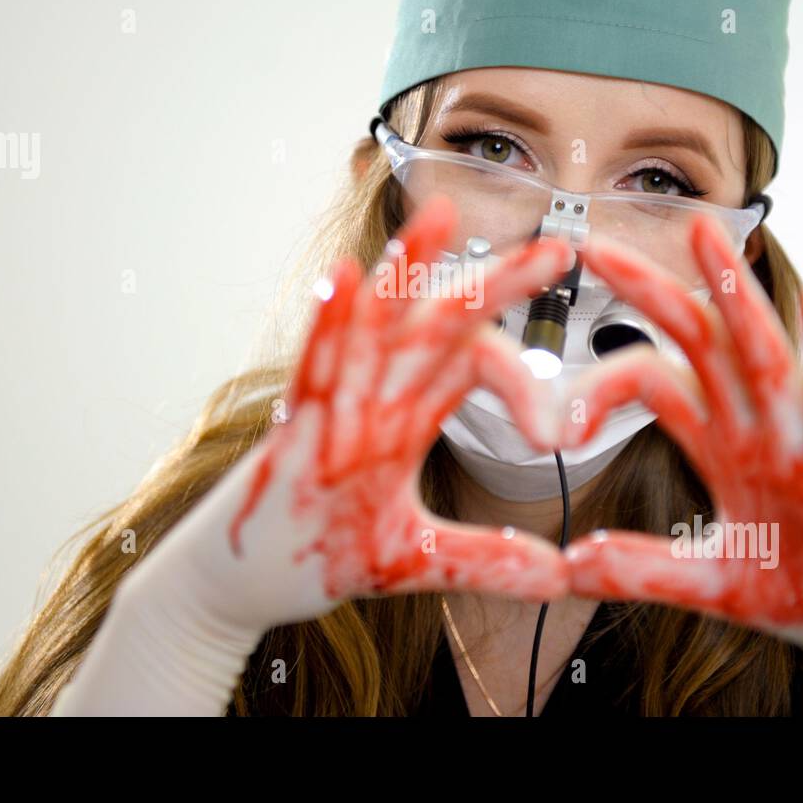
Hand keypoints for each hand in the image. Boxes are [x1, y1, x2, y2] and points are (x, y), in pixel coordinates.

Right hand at [57, 194, 575, 714]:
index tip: (564, 433)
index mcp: (407, 416)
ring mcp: (333, 409)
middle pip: (440, 324)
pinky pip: (313, 368)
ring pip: (375, 325)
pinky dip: (328, 324)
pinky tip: (346, 278)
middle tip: (558, 246)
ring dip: (407, 268)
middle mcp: (375, 399)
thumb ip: (483, 559)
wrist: (238, 586)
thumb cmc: (317, 556)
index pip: (475, 368)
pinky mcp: (294, 432)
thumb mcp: (415, 561)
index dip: (524, 382)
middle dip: (496, 283)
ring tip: (442, 216)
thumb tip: (558, 574)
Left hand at [558, 214, 802, 712]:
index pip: (653, 383)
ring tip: (703, 231)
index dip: (599, 386)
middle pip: (698, 342)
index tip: (547, 424)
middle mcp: (760, 429)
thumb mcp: (714, 583)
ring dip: (733, 292)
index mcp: (724, 445)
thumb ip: (645, 570)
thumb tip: (569, 564)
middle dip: (649, 292)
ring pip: (763, 353)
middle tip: (593, 245)